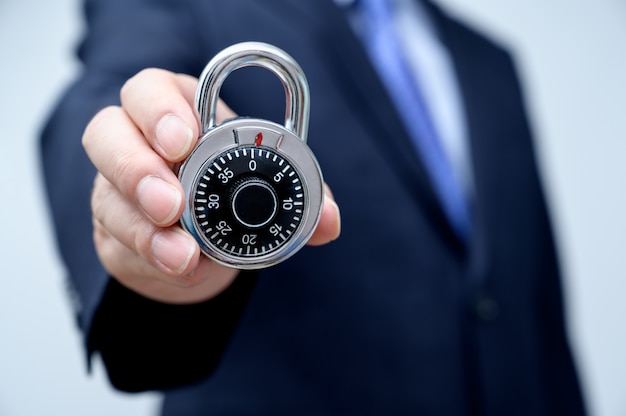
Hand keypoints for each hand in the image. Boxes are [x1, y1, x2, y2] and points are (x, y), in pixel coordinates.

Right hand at [83, 68, 340, 303]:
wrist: (201, 247)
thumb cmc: (233, 196)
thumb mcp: (270, 186)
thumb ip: (304, 198)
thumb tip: (330, 222)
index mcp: (178, 112)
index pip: (151, 91)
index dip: (160, 110)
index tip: (185, 141)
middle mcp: (137, 143)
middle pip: (106, 132)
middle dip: (137, 167)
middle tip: (171, 203)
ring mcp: (118, 188)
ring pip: (106, 193)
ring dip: (143, 227)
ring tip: (182, 254)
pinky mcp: (113, 230)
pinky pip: (115, 241)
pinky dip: (148, 256)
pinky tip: (178, 266)